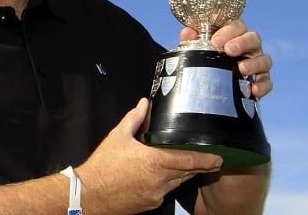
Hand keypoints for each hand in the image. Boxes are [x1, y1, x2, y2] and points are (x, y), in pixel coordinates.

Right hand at [76, 98, 222, 213]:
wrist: (88, 195)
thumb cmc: (102, 165)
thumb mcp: (118, 137)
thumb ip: (134, 119)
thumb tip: (145, 103)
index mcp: (154, 162)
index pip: (189, 161)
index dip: (207, 159)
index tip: (219, 157)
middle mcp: (159, 181)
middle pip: (188, 173)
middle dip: (201, 167)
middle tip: (213, 160)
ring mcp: (156, 195)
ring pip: (178, 183)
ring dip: (185, 175)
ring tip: (193, 166)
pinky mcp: (150, 205)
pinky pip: (165, 192)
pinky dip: (169, 183)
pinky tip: (167, 177)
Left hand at [180, 19, 272, 97]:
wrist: (216, 84)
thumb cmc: (210, 59)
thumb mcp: (200, 48)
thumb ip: (193, 39)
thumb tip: (187, 33)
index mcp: (236, 35)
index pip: (238, 25)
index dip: (229, 31)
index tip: (216, 41)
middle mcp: (250, 47)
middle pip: (254, 38)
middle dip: (242, 43)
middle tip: (229, 50)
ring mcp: (258, 63)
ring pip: (265, 59)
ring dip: (254, 63)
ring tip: (242, 69)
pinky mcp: (262, 80)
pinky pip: (268, 81)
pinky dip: (263, 85)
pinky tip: (254, 90)